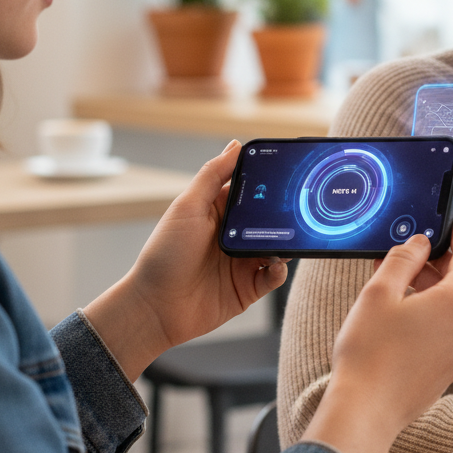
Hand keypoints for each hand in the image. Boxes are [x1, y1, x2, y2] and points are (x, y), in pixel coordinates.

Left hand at [82, 141, 286, 380]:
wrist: (155, 307)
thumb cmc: (164, 253)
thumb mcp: (187, 207)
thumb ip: (212, 175)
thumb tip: (236, 145)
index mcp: (219, 211)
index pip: (251, 190)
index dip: (268, 181)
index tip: (288, 171)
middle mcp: (234, 234)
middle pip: (269, 219)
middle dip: (283, 213)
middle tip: (297, 206)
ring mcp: (242, 261)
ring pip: (277, 246)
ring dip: (286, 242)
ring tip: (289, 237)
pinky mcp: (248, 288)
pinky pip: (274, 276)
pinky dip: (280, 269)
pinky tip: (275, 264)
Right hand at [302, 210, 452, 452]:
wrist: (366, 410)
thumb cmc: (370, 351)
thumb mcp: (380, 291)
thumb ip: (403, 257)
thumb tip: (420, 242)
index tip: (452, 216)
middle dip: (434, 261)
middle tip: (406, 249)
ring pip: (451, 306)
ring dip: (428, 288)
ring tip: (392, 281)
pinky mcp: (450, 369)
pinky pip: (445, 329)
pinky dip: (428, 313)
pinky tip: (398, 313)